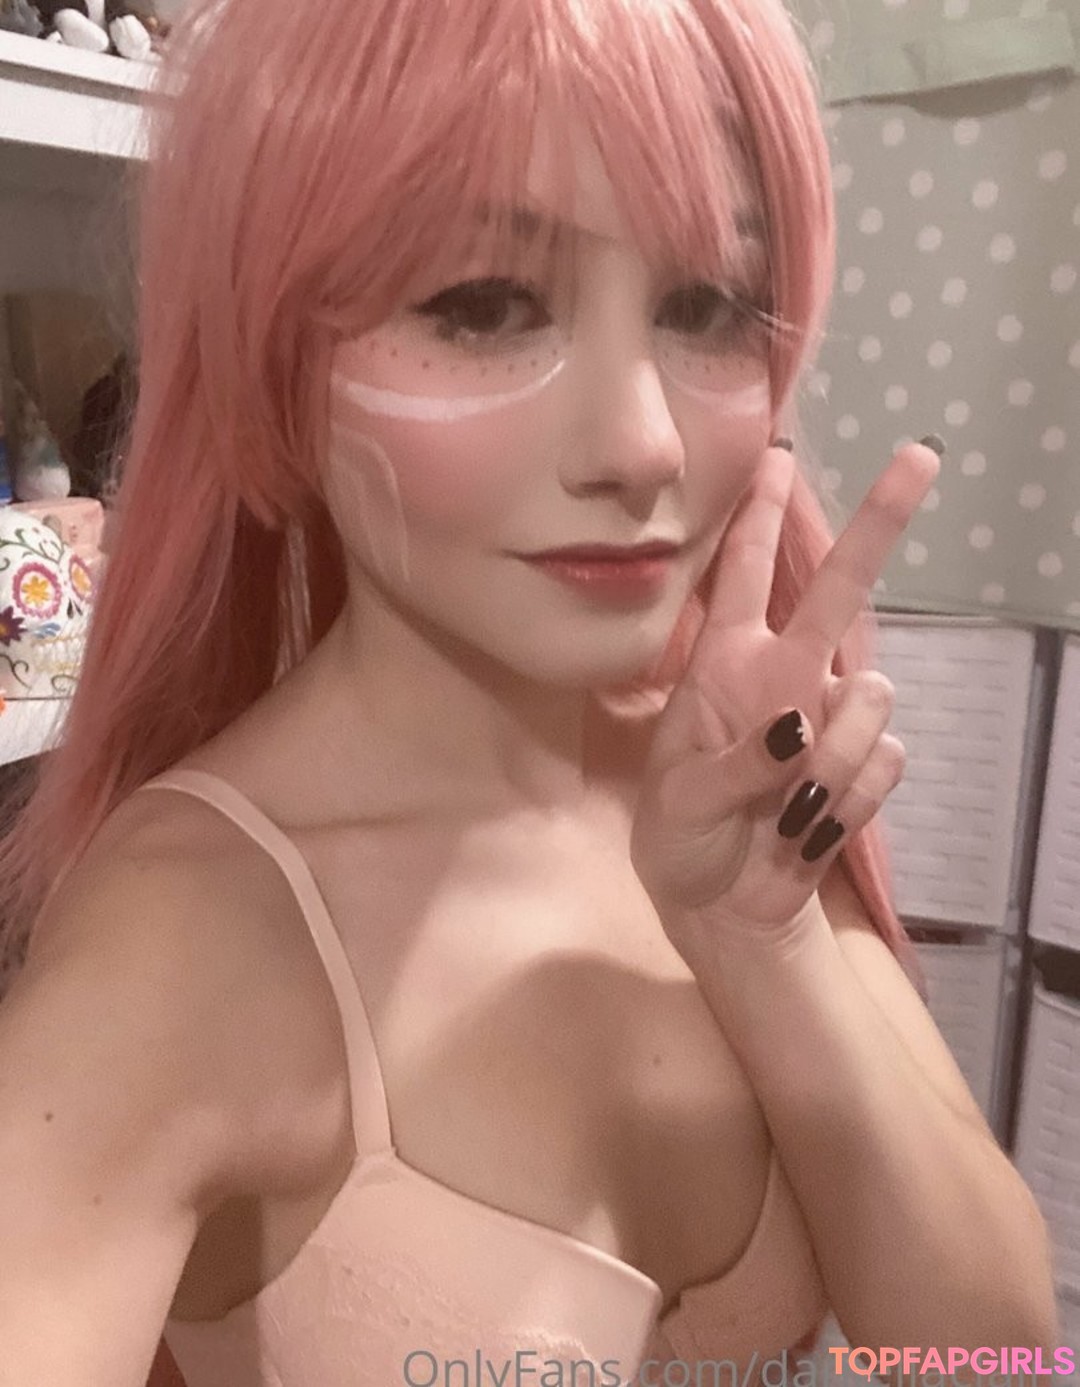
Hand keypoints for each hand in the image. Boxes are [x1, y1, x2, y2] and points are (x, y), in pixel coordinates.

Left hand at [630, 439, 940, 953]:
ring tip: (783, 808)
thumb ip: (737, 762)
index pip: (741, 576)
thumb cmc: (680, 838)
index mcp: (724, 668)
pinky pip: (884, 767)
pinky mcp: (861, 772)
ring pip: (872, 701)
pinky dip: (847, 805)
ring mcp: (828, 724)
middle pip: (837, 592)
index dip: (760, 516)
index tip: (780, 455)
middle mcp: (784, 679)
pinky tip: (807, 827)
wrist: (721, 906)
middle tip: (919, 458)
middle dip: (876, 525)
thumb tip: (800, 725)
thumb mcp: (682, 802)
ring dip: (832, 759)